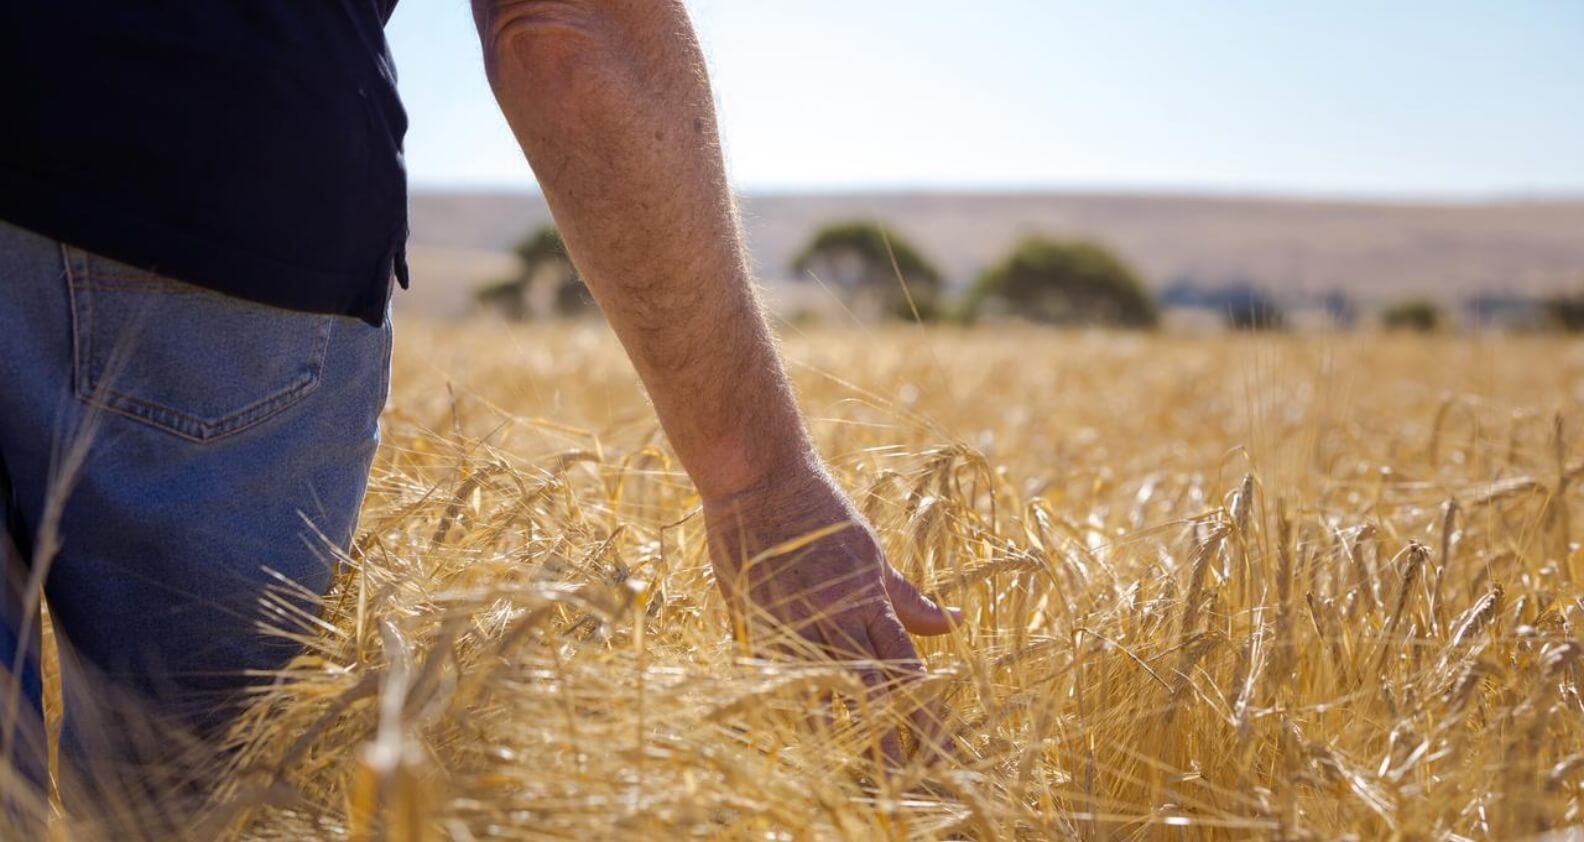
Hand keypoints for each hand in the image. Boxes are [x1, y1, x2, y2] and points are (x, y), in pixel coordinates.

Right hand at [701, 466, 957, 764]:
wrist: (761, 481)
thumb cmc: (820, 514)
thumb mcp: (872, 555)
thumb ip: (907, 598)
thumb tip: (954, 624)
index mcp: (868, 600)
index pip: (906, 666)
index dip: (926, 709)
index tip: (942, 749)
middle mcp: (835, 618)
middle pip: (871, 689)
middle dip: (890, 736)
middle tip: (908, 780)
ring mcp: (793, 623)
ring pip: (824, 691)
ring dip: (843, 735)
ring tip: (860, 776)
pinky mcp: (755, 624)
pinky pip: (775, 677)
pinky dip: (791, 709)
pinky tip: (803, 743)